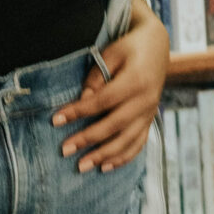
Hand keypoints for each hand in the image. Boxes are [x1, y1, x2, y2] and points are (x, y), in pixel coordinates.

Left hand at [52, 14, 169, 172]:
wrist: (157, 46)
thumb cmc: (128, 48)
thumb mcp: (111, 54)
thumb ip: (96, 78)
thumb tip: (83, 101)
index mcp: (135, 81)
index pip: (102, 101)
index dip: (78, 111)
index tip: (55, 120)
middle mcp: (146, 101)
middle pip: (114, 125)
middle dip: (88, 139)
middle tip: (64, 150)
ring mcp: (149, 113)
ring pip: (127, 140)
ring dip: (104, 156)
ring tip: (82, 166)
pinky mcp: (149, 120)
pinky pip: (138, 144)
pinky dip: (123, 158)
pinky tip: (105, 167)